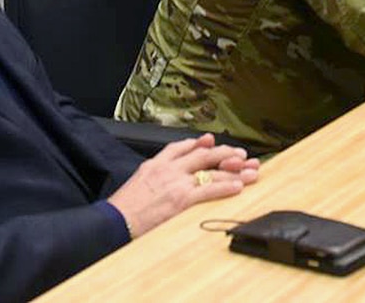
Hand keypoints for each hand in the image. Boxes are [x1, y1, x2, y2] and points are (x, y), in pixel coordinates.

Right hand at [106, 134, 258, 238]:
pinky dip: (225, 186)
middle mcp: (168, 169)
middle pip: (203, 155)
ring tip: (251, 171)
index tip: (213, 142)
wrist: (112, 222)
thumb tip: (166, 180)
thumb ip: (154, 174)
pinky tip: (238, 186)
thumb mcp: (135, 183)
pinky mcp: (181, 200)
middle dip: (226, 153)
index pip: (181, 146)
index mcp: (155, 164)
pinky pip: (209, 190)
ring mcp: (175, 183)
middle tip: (243, 155)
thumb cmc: (122, 210)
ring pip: (211, 170)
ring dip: (235, 170)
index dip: (201, 143)